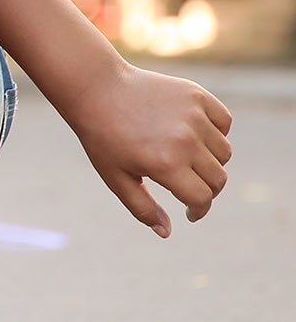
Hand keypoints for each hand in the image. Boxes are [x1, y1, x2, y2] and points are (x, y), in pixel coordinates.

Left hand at [68, 63, 232, 235]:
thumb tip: (167, 232)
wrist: (97, 90)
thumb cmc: (102, 138)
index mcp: (165, 164)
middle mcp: (185, 141)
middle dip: (206, 189)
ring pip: (224, 152)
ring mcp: (194, 116)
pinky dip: (216, 132)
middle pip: (218, 178)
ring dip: (211, 161)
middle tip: (188, 187)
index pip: (202, 198)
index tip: (190, 212)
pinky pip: (224, 122)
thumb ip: (143, 208)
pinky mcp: (197, 96)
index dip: (198, 210)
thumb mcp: (116, 177)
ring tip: (186, 159)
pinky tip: (195, 136)